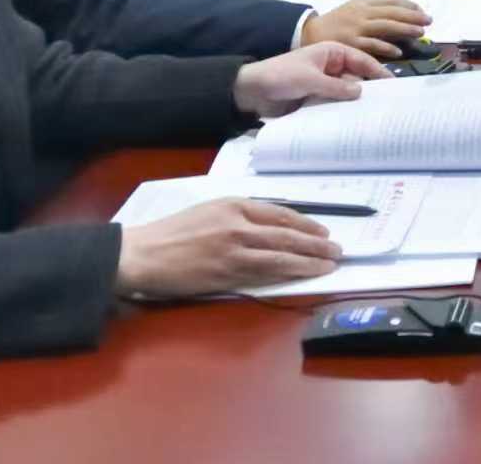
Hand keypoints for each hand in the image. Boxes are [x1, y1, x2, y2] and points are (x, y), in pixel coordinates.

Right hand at [114, 197, 339, 298]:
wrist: (143, 254)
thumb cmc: (171, 233)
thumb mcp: (209, 211)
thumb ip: (239, 217)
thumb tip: (271, 229)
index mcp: (234, 204)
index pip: (281, 213)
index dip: (306, 224)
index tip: (323, 232)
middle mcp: (239, 223)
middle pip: (288, 234)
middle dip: (316, 244)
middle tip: (337, 251)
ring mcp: (235, 248)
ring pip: (282, 254)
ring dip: (310, 261)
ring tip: (329, 265)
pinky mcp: (228, 272)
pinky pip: (266, 272)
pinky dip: (288, 273)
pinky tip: (303, 276)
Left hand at [235, 40, 391, 115]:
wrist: (251, 91)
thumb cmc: (280, 76)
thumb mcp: (310, 79)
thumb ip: (336, 87)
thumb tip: (361, 92)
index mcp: (331, 52)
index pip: (362, 60)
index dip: (378, 72)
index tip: (394, 86)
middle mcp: (331, 67)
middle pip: (357, 78)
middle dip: (369, 90)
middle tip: (388, 106)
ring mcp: (325, 83)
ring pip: (347, 93)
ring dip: (355, 103)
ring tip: (374, 117)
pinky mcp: (317, 99)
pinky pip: (335, 104)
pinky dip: (343, 111)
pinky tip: (354, 122)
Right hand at [298, 0, 429, 61]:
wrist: (310, 33)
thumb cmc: (336, 22)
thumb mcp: (354, 9)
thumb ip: (374, 10)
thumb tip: (400, 14)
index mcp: (363, 2)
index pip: (390, 0)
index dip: (408, 4)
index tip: (421, 10)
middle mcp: (361, 13)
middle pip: (391, 12)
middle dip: (412, 16)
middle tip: (428, 21)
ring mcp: (356, 28)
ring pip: (385, 26)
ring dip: (405, 29)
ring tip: (420, 32)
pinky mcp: (351, 43)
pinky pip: (371, 44)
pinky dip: (386, 47)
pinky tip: (398, 50)